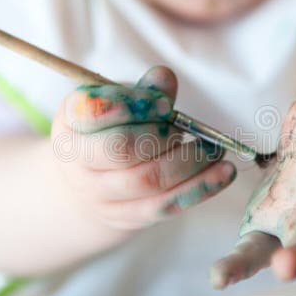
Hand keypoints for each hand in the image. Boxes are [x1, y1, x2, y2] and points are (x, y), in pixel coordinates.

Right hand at [51, 66, 236, 230]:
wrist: (88, 183)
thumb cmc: (108, 130)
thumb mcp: (115, 103)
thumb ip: (141, 91)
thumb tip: (164, 78)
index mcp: (70, 123)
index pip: (94, 111)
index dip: (133, 105)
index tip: (163, 103)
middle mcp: (78, 162)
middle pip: (121, 149)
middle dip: (161, 134)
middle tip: (184, 128)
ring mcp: (101, 195)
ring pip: (148, 180)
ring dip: (189, 161)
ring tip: (214, 147)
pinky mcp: (128, 217)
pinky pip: (166, 206)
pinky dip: (200, 188)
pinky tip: (224, 173)